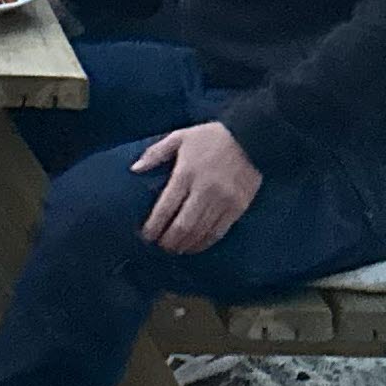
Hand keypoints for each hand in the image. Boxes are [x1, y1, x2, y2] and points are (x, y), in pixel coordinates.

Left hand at [132, 122, 263, 254]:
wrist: (251, 137)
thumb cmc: (211, 137)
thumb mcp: (180, 137)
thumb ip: (156, 153)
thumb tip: (134, 169)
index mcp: (186, 173)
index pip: (166, 208)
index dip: (154, 226)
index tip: (146, 235)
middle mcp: (204, 190)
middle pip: (182, 226)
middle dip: (168, 241)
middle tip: (160, 246)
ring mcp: (223, 201)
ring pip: (200, 233)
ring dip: (185, 245)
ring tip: (175, 249)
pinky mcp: (238, 208)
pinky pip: (218, 232)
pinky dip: (204, 243)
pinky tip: (195, 245)